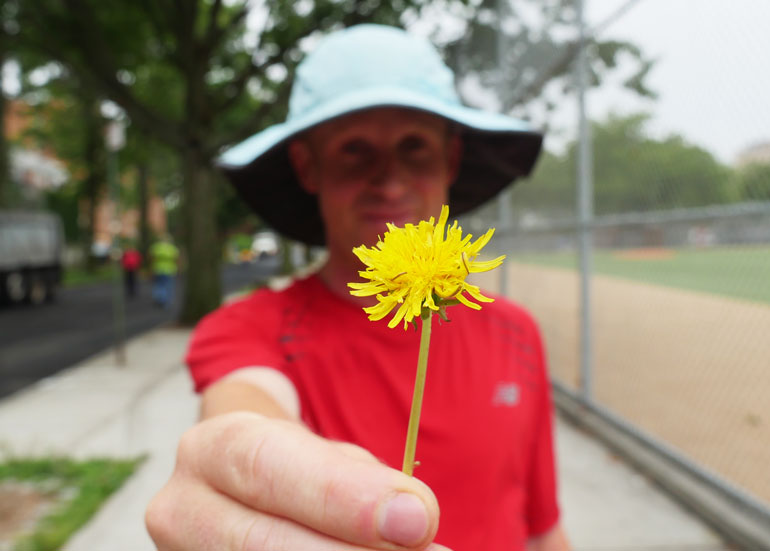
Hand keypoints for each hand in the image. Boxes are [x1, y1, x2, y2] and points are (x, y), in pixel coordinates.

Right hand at [146, 412, 449, 549]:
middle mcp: (182, 507)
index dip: (342, 497)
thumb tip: (415, 521)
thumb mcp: (325, 456)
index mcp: (214, 448)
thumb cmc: (296, 471)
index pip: (270, 467)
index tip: (415, 518)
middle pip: (257, 542)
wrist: (240, 489)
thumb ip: (361, 483)